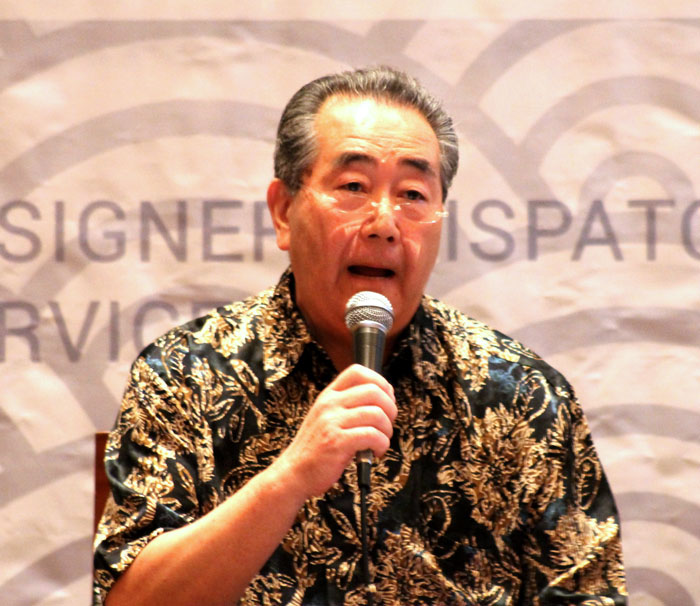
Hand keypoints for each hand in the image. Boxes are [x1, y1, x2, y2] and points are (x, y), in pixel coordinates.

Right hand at [273, 364, 396, 498]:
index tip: (386, 400)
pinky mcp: (337, 442)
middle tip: (386, 425)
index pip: (357, 371)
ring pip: (377, 414)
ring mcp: (331, 422)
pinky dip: (382, 445)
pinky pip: (373, 435)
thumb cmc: (316, 447)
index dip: (380, 382)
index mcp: (328, 395)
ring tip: (380, 441)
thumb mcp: (327, 417)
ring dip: (387, 430)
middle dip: (390, 409)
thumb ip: (348, 405)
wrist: (294, 472)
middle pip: (374, 391)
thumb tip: (384, 398)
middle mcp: (329, 404)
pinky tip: (375, 452)